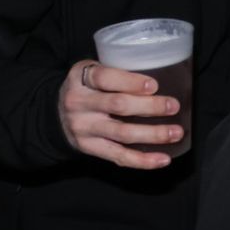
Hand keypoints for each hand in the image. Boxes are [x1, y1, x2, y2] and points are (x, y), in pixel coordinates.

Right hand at [56, 59, 181, 168]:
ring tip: (176, 132)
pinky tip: (163, 159)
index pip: (104, 78)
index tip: (153, 85)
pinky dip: (142, 160)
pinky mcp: (89, 148)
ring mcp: (83, 128)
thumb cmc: (87, 87)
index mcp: (80, 78)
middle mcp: (79, 103)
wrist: (54, 113)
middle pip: (117, 106)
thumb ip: (117, 72)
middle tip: (173, 106)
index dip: (130, 82)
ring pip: (122, 133)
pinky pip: (118, 156)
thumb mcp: (92, 70)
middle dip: (149, 107)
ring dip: (152, 134)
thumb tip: (166, 74)